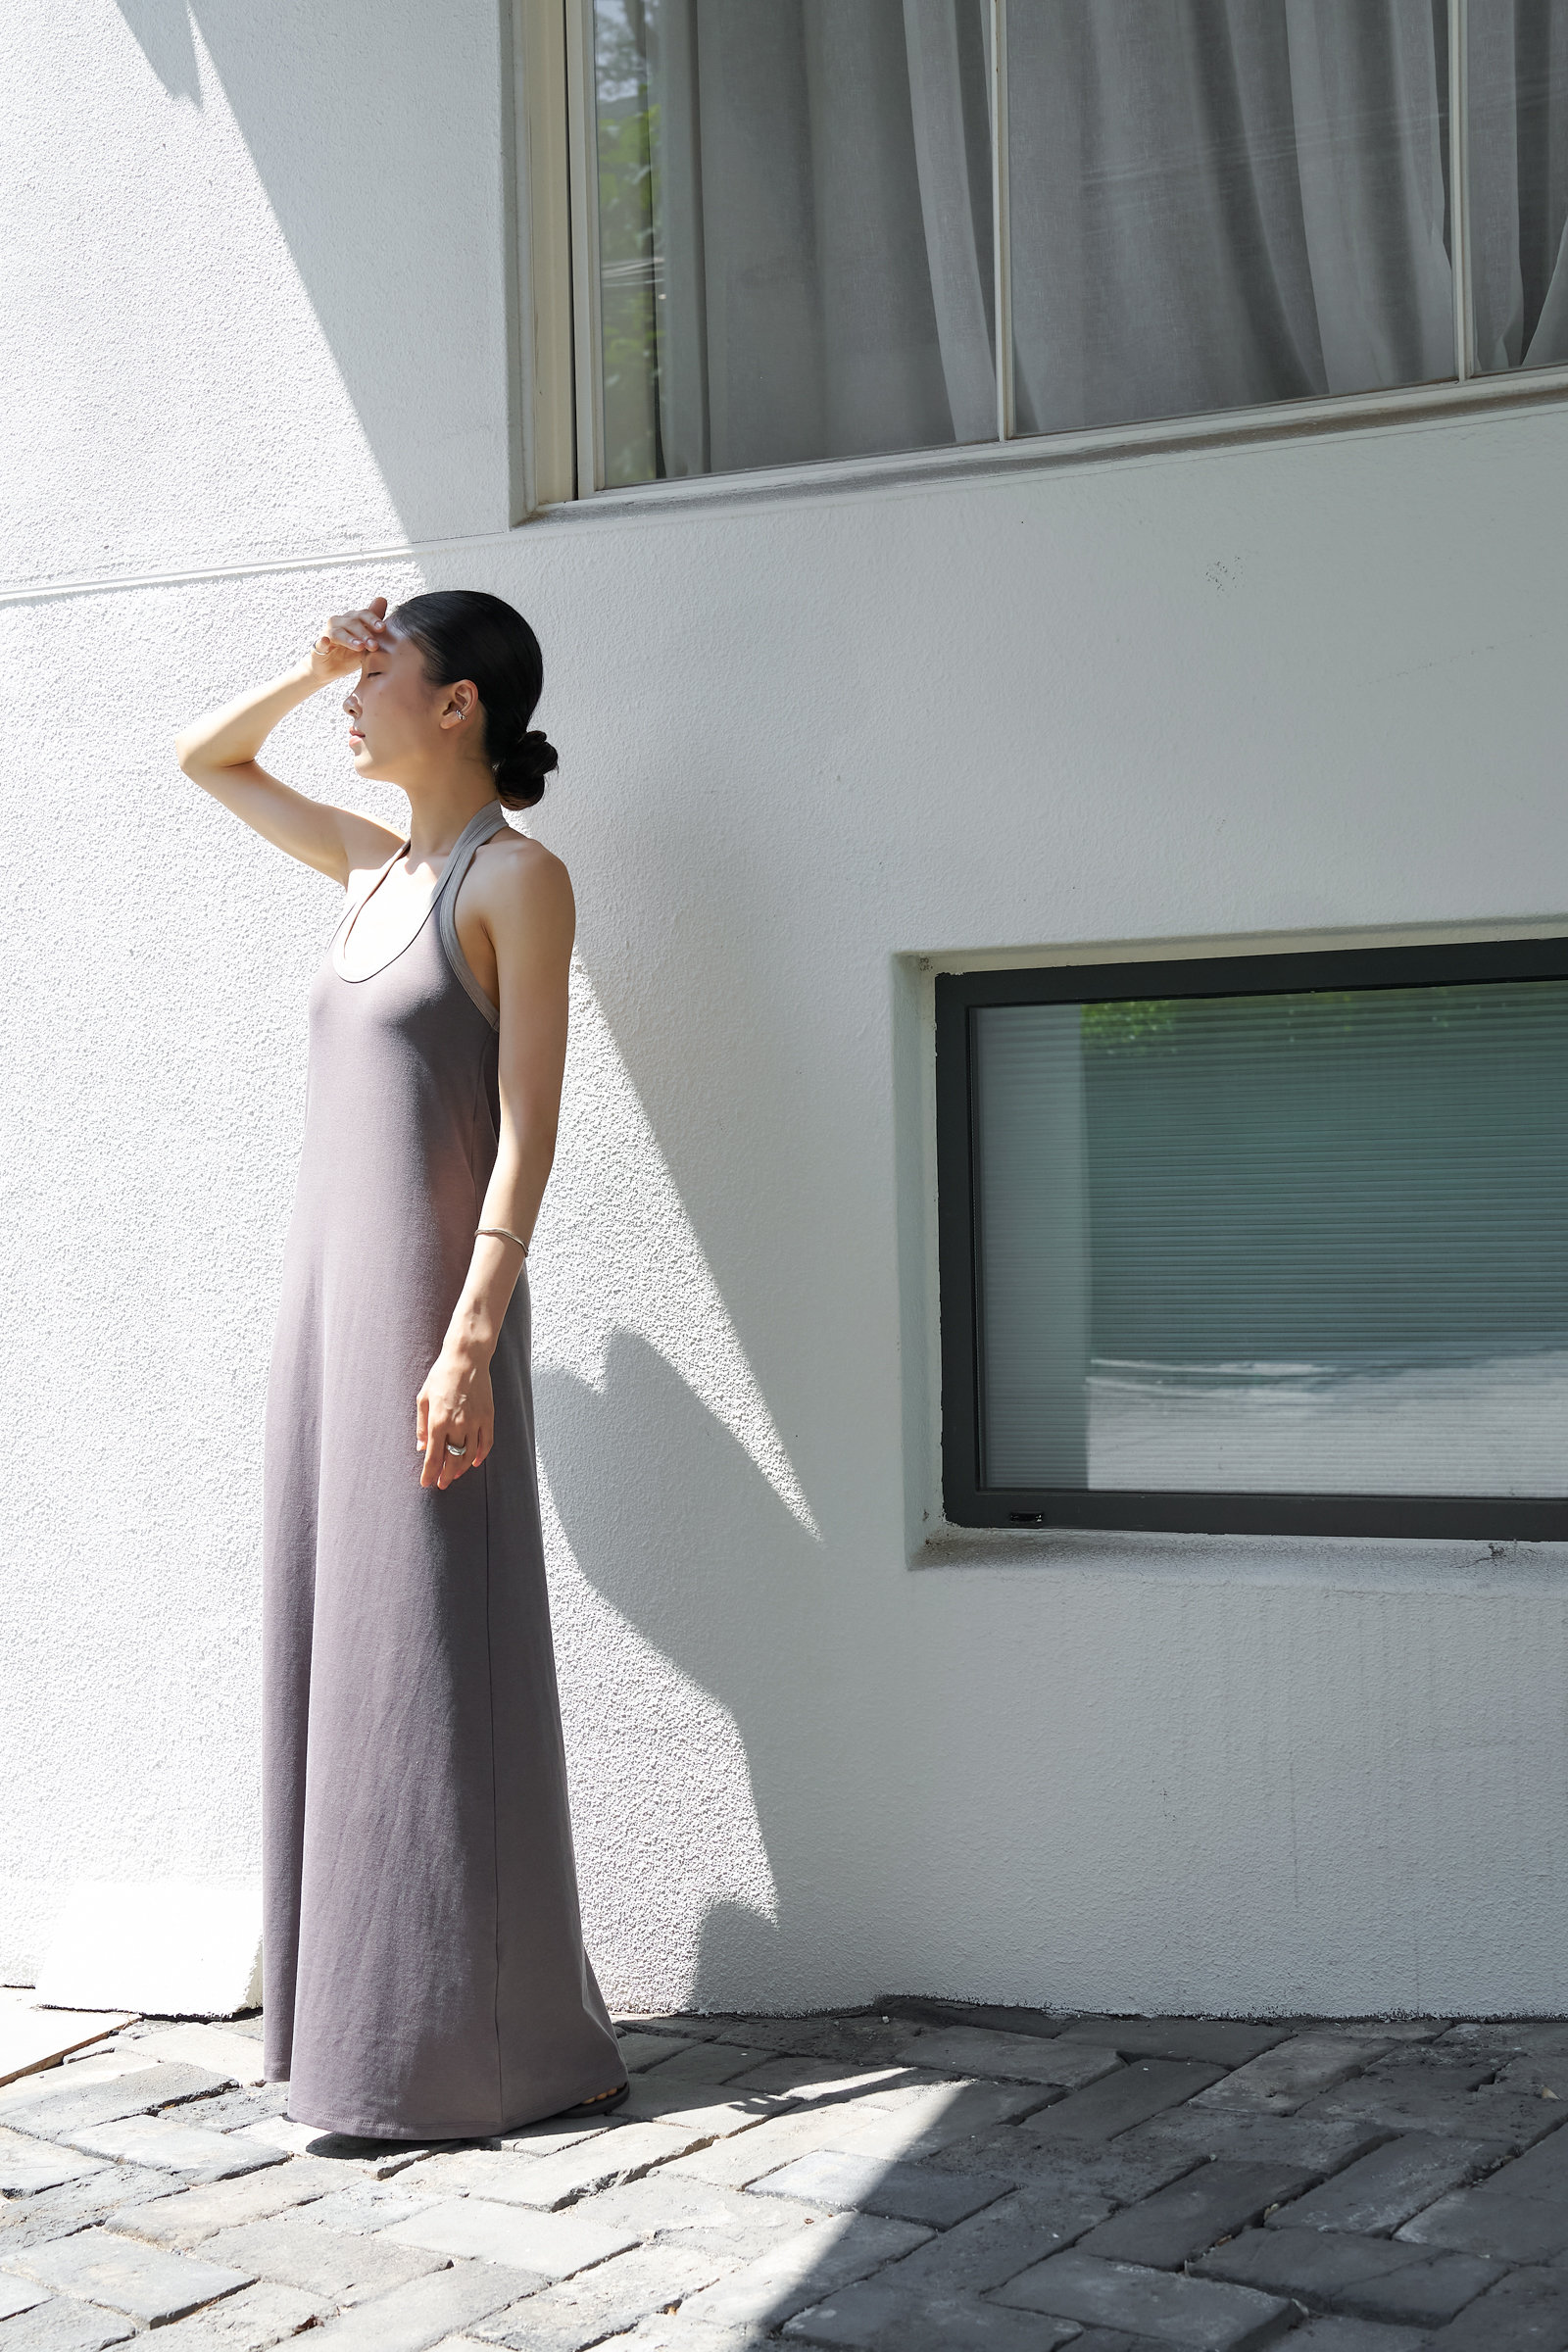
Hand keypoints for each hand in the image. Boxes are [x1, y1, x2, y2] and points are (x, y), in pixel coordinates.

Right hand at [308, 597, 391, 681]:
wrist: (329, 670)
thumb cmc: (349, 655)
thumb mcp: (365, 643)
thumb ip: (373, 625)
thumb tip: (382, 599)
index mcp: (352, 620)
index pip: (363, 614)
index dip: (372, 619)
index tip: (382, 628)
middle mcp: (339, 623)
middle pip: (352, 622)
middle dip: (364, 632)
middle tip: (374, 645)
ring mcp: (327, 634)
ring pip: (338, 631)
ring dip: (349, 638)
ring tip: (360, 647)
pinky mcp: (317, 646)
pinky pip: (319, 642)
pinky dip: (322, 641)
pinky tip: (325, 642)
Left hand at [416, 1346, 494, 1489]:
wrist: (467, 1358)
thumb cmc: (441, 1376)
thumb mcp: (423, 1399)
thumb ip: (422, 1426)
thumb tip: (421, 1447)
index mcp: (438, 1421)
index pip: (434, 1458)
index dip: (429, 1474)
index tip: (426, 1483)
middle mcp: (458, 1425)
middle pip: (452, 1460)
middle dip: (445, 1476)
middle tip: (441, 1484)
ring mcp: (475, 1422)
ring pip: (469, 1456)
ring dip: (461, 1469)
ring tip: (454, 1475)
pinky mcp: (488, 1417)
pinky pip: (486, 1443)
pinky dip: (480, 1456)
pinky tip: (473, 1462)